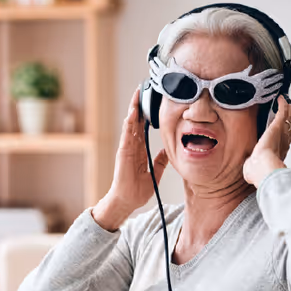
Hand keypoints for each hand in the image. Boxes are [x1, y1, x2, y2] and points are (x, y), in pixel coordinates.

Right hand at [92, 86, 169, 230]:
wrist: (128, 201)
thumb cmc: (138, 190)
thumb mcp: (156, 172)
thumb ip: (160, 160)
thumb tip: (167, 151)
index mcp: (139, 150)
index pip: (142, 127)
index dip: (146, 114)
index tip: (150, 101)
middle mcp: (132, 146)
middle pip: (135, 121)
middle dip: (139, 106)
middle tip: (143, 89)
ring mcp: (126, 149)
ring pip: (130, 124)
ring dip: (133, 109)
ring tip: (137, 94)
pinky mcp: (123, 153)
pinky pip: (126, 135)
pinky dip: (129, 124)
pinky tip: (132, 113)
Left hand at [243, 95, 290, 186]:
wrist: (263, 168)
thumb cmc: (259, 172)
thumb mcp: (254, 169)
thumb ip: (252, 167)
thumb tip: (248, 171)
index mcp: (278, 152)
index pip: (285, 140)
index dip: (288, 134)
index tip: (289, 130)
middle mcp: (282, 142)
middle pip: (289, 128)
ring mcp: (280, 133)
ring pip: (288, 119)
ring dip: (288, 112)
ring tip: (289, 105)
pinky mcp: (276, 126)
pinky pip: (281, 112)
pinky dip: (282, 104)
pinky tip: (281, 98)